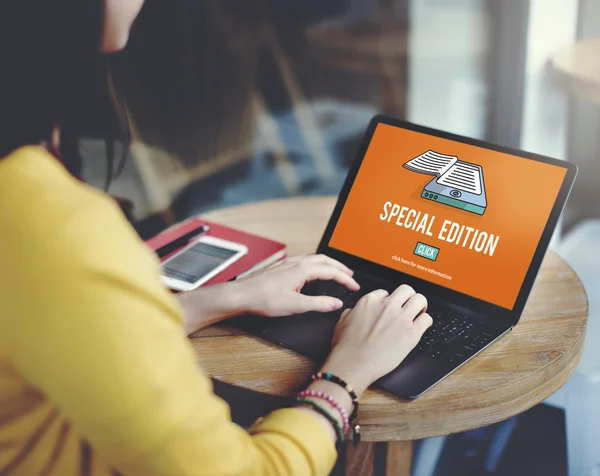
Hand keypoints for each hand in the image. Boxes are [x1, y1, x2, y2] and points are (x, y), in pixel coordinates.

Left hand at [234, 254, 359, 316]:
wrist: (242, 295)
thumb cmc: (264, 299)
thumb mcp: (295, 305)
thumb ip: (318, 304)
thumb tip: (336, 303)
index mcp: (303, 269)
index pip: (331, 272)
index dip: (345, 279)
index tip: (354, 287)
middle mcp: (296, 263)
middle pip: (325, 260)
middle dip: (340, 267)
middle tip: (350, 276)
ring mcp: (288, 263)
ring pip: (314, 258)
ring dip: (328, 264)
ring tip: (336, 271)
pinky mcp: (281, 267)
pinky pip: (305, 260)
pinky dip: (316, 264)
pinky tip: (312, 271)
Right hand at [320, 285, 432, 396]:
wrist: (354, 364)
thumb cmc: (346, 347)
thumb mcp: (342, 322)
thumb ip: (352, 312)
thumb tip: (354, 311)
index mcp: (370, 301)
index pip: (386, 292)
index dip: (389, 301)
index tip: (390, 308)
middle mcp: (387, 306)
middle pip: (406, 290)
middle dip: (408, 297)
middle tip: (408, 306)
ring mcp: (401, 318)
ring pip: (420, 299)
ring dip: (420, 306)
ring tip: (418, 313)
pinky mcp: (412, 333)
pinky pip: (427, 319)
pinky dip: (426, 322)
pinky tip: (421, 327)